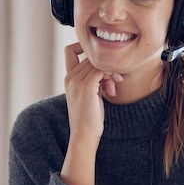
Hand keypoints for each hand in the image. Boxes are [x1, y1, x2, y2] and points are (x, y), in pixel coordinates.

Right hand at [61, 43, 122, 184]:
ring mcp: (76, 81)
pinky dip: (110, 74)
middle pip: (90, 57)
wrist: (84, 135)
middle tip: (115, 80)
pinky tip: (113, 87)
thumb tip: (108, 70)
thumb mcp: (90, 95)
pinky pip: (101, 69)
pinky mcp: (86, 86)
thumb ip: (94, 81)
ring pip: (97, 62)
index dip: (84, 49)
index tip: (102, 61)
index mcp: (68, 79)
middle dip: (106, 66)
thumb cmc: (89, 119)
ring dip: (110, 71)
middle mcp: (70, 77)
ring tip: (114, 84)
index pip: (71, 50)